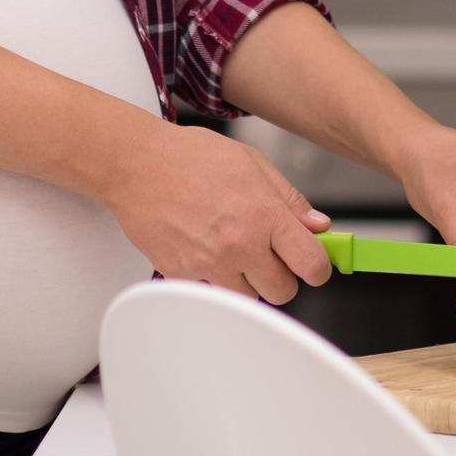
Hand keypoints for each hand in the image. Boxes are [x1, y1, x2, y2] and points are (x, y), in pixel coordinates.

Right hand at [104, 121, 333, 304]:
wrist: (137, 165)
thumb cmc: (191, 157)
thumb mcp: (252, 163)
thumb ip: (289, 198)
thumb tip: (317, 225)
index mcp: (263, 214)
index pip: (311, 263)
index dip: (318, 267)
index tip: (313, 264)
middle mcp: (239, 244)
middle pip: (283, 292)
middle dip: (281, 276)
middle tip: (270, 255)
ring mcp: (209, 264)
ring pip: (248, 298)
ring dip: (248, 281)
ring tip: (234, 250)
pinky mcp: (183, 275)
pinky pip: (213, 293)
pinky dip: (215, 279)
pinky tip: (207, 250)